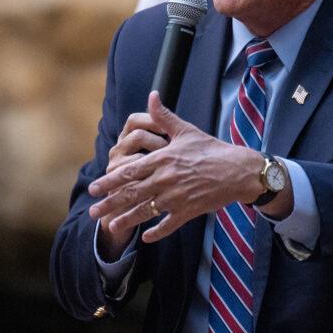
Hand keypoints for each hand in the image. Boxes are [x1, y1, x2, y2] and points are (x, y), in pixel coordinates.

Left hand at [88, 92, 265, 243]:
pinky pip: (168, 225)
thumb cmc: (212, 149)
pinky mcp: (188, 211)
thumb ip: (164, 117)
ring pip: (145, 211)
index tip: (94, 187)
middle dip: (110, 203)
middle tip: (93, 211)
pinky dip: (157, 232)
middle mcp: (166, 179)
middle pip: (132, 193)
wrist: (238, 170)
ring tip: (111, 226)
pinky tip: (146, 237)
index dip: (110, 181)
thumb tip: (152, 95)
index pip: (130, 171)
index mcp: (163, 159)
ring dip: (127, 220)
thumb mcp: (186, 130)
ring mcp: (176, 197)